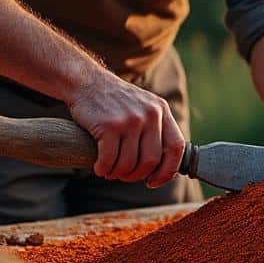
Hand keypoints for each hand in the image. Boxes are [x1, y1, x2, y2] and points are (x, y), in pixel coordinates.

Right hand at [67, 71, 185, 186]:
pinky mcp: (109, 125)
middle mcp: (150, 114)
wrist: (87, 82)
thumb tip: (166, 167)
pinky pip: (109, 159)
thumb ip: (157, 130)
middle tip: (124, 175)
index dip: (168, 170)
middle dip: (136, 175)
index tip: (154, 181)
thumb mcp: (144, 107)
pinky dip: (104, 169)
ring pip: (129, 163)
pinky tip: (100, 167)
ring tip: (110, 171)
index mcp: (162, 111)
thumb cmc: (115, 102)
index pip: (176, 147)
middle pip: (151, 160)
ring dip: (117, 173)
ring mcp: (130, 119)